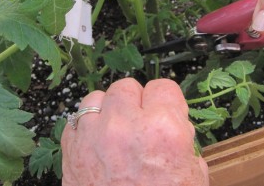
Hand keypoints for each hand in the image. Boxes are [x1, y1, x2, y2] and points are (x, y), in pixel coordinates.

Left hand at [61, 78, 208, 185]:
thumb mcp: (193, 177)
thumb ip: (185, 143)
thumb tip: (176, 127)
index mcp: (163, 130)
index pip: (164, 87)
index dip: (167, 101)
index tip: (165, 111)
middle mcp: (126, 125)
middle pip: (127, 87)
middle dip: (136, 102)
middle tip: (141, 122)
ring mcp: (94, 136)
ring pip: (97, 97)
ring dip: (107, 110)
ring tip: (115, 129)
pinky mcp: (71, 150)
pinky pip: (75, 120)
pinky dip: (86, 127)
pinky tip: (97, 142)